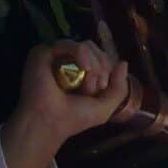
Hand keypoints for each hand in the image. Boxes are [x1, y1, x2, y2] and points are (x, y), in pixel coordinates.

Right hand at [2, 38, 135, 165]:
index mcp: (81, 71)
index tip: (103, 86)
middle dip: (102, 68)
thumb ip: (119, 87)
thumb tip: (123, 62)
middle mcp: (69, 61)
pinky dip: (83, 54)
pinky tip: (85, 68)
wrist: (50, 122)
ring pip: (86, 46)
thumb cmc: (74, 118)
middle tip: (94, 89)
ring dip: (94, 65)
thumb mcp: (105, 107)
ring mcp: (57, 55)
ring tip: (88, 86)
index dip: (107, 67)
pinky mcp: (44, 52)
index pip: (101, 56)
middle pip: (96, 49)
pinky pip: (71, 44)